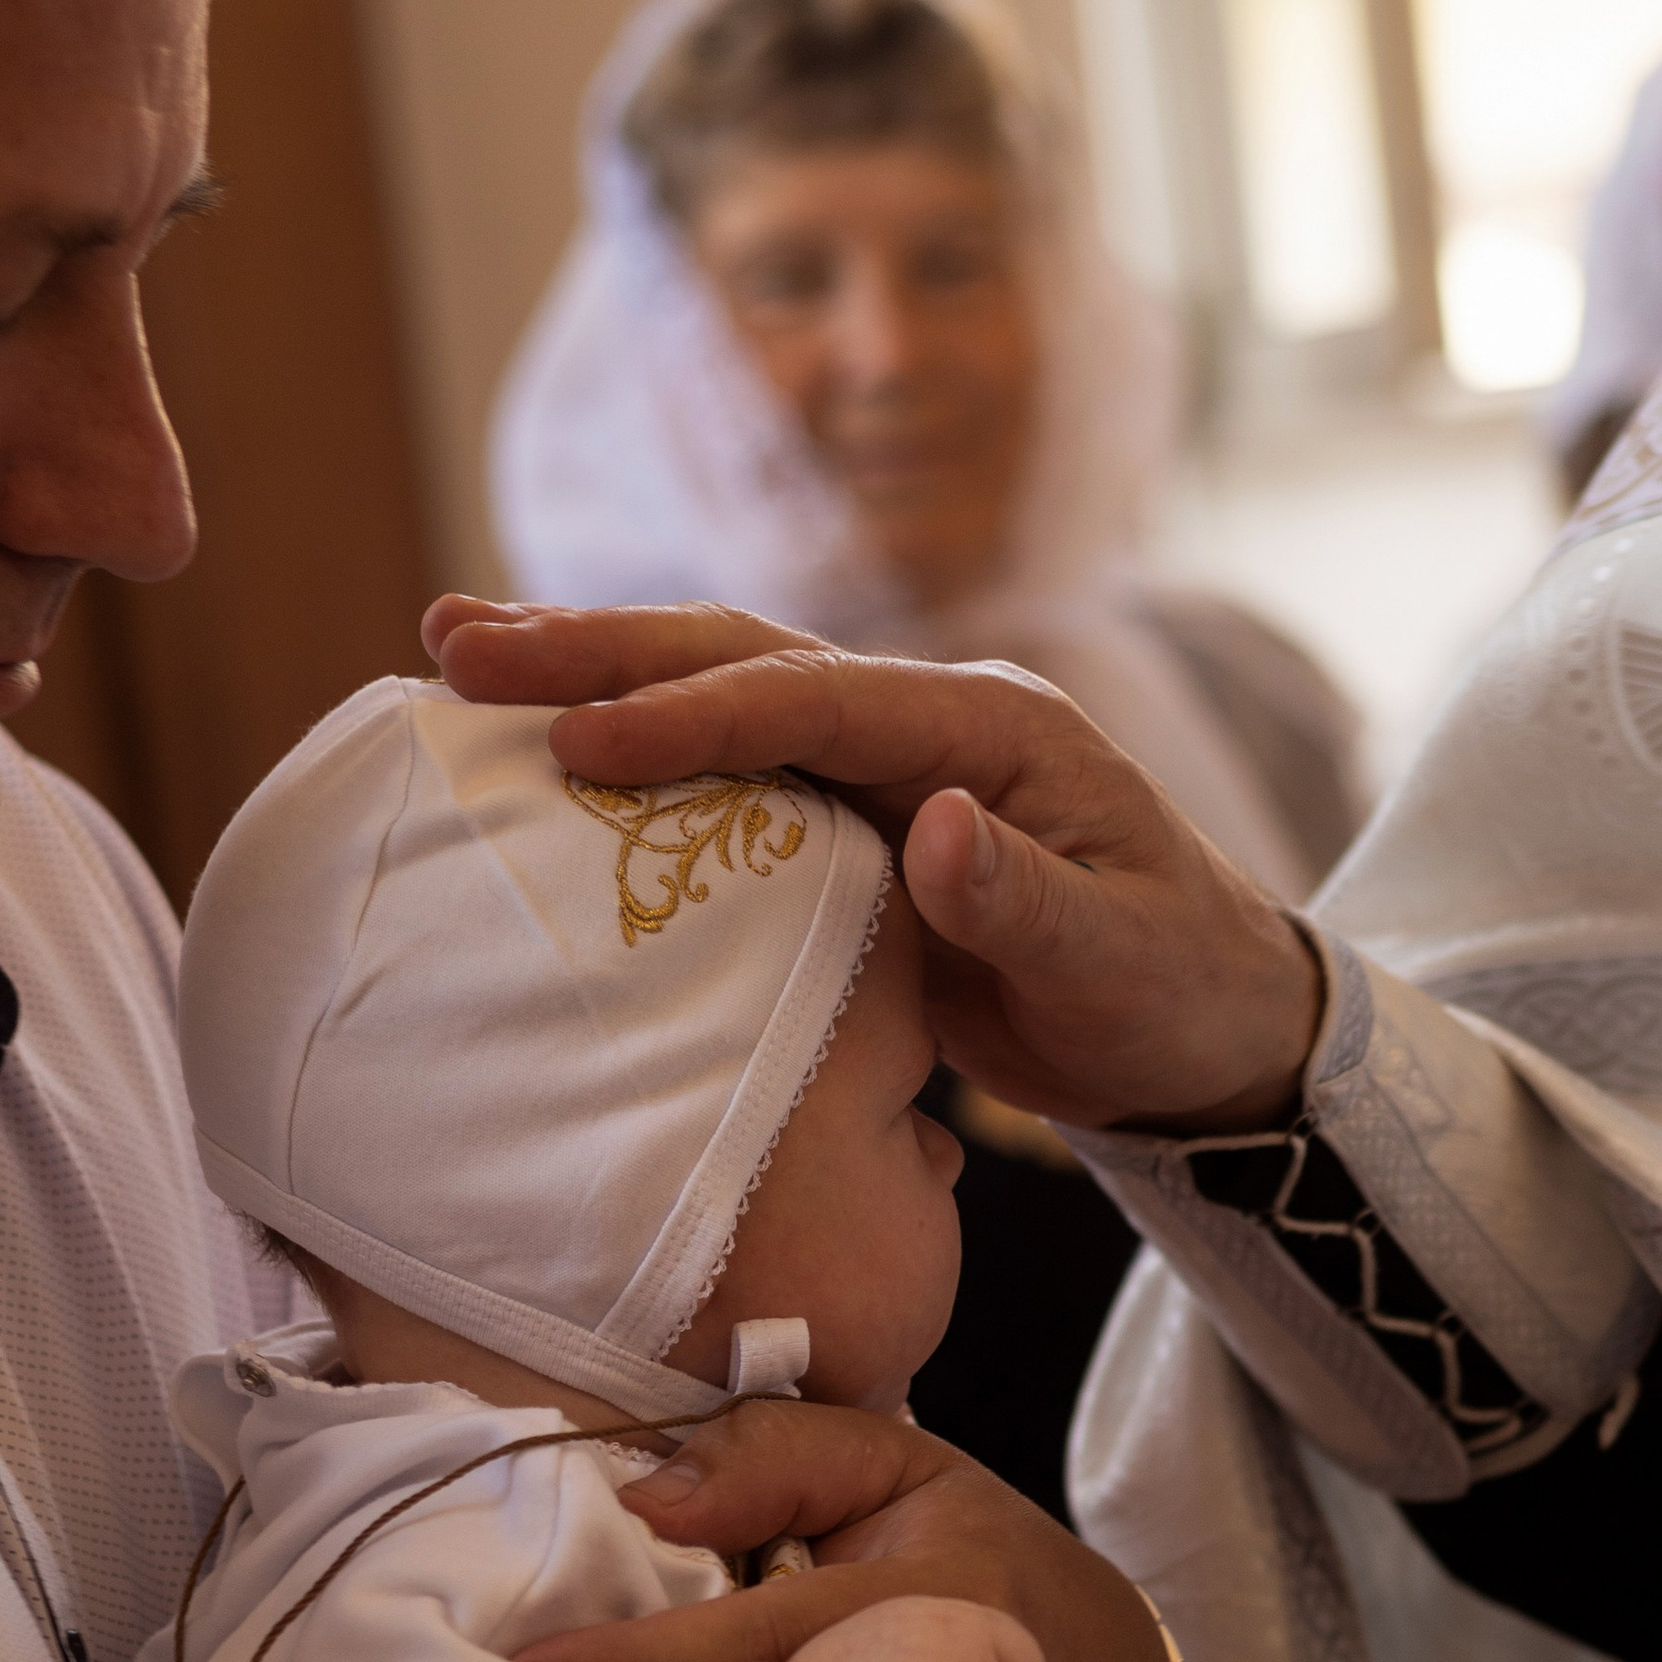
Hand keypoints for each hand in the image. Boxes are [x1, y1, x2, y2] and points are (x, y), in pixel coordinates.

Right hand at [422, 597, 1322, 1134]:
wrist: (1205, 1020)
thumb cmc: (1173, 990)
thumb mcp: (1115, 961)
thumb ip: (1023, 899)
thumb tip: (934, 823)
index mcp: (992, 729)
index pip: (816, 701)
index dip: (694, 714)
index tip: (580, 737)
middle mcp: (929, 718)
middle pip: (744, 657)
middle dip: (599, 646)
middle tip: (455, 641)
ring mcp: (887, 762)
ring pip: (721, 695)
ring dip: (595, 674)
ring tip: (456, 660)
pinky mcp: (855, 821)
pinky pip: (728, 770)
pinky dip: (633, 747)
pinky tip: (539, 751)